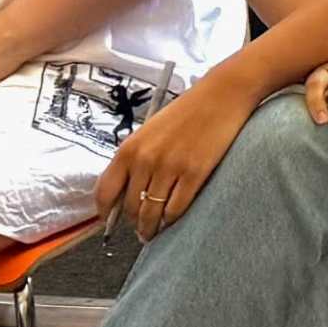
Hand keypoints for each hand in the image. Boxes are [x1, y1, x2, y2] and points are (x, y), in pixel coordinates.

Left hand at [97, 82, 249, 237]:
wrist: (222, 95)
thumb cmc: (188, 111)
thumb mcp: (150, 132)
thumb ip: (136, 159)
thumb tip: (129, 190)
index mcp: (129, 149)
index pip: (105, 192)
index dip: (105, 213)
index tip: (108, 221)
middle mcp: (145, 160)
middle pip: (129, 207)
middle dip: (133, 222)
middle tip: (139, 227)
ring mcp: (170, 168)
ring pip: (151, 213)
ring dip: (151, 227)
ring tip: (153, 231)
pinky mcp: (195, 173)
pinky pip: (176, 208)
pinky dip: (172, 218)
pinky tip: (173, 218)